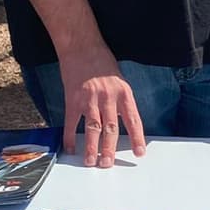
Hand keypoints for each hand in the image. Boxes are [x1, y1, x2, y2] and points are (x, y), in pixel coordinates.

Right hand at [58, 45, 145, 167]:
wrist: (81, 46)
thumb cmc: (103, 64)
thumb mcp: (120, 82)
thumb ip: (122, 104)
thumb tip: (126, 126)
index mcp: (124, 94)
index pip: (133, 120)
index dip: (137, 138)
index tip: (139, 153)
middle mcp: (108, 98)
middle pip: (111, 128)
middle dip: (110, 148)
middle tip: (108, 164)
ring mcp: (89, 99)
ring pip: (92, 128)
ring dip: (91, 147)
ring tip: (92, 162)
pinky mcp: (72, 98)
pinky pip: (71, 121)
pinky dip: (70, 136)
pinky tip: (70, 148)